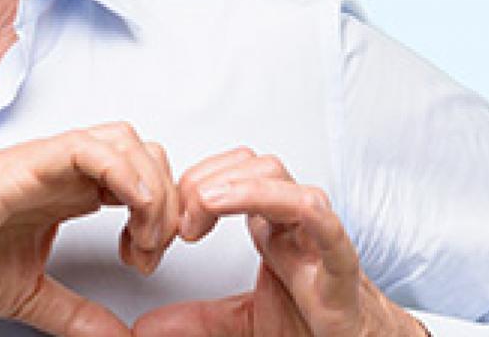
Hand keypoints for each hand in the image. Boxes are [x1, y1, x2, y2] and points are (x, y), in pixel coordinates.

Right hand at [0, 122, 179, 336]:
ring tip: (140, 239)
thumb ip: (76, 313)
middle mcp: (65, 169)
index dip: (159, 212)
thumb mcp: (30, 292)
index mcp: (68, 190)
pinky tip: (130, 212)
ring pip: (128, 143)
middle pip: (144, 154)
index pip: (138, 177)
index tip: (147, 258)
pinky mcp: (34, 160)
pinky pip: (96, 149)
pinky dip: (126, 175)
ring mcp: (51, 160)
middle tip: (151, 251)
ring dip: (151, 189)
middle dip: (165, 201)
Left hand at [134, 148, 426, 336]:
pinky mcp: (341, 269)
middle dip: (213, 178)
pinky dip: (293, 209)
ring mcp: (321, 242)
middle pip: (258, 167)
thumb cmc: (314, 325)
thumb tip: (147, 327)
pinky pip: (325, 225)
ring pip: (287, 184)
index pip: (234, 173)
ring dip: (241, 188)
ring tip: (204, 207)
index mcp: (273, 227)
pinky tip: (257, 214)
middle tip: (184, 219)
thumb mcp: (241, 321)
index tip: (171, 216)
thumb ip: (197, 318)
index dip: (198, 180)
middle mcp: (297, 225)